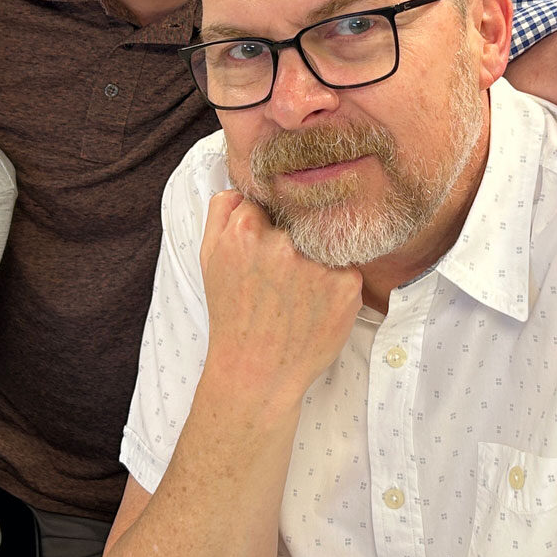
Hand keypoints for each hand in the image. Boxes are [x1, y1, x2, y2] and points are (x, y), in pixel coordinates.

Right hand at [198, 191, 361, 404]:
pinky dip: (335, 280)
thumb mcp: (209, 258)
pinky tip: (316, 303)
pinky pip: (346, 264)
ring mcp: (318, 264)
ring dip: (316, 256)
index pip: (269, 201)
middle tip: (282, 276)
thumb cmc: (233, 315)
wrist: (257, 372)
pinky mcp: (347, 285)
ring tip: (298, 291)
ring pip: (325, 238)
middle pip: (299, 218)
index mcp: (245, 230)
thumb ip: (221, 210)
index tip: (265, 248)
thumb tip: (246, 184)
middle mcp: (283, 243)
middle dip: (293, 238)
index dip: (268, 223)